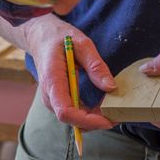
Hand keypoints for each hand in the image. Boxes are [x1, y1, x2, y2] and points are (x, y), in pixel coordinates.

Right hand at [21, 18, 116, 132]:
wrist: (41, 38)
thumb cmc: (59, 38)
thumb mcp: (81, 44)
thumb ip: (95, 65)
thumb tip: (110, 87)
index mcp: (52, 81)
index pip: (65, 112)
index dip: (87, 121)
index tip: (108, 120)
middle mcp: (50, 95)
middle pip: (72, 120)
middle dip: (96, 122)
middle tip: (119, 113)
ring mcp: (53, 100)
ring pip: (74, 120)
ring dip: (94, 119)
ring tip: (113, 109)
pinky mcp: (58, 100)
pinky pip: (74, 113)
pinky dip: (90, 114)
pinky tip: (103, 105)